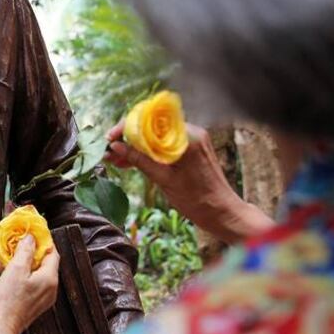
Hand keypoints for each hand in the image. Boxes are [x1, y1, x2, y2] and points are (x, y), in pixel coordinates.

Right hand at [0, 235, 59, 333]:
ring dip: (22, 263)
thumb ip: (25, 251)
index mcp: (50, 278)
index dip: (43, 241)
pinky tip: (5, 271)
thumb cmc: (8, 299)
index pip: (52, 253)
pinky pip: (30, 283)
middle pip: (44, 263)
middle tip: (17, 243)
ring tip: (7, 257)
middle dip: (29, 251)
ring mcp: (43, 298)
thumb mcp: (15, 269)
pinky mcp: (33, 304)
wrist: (1, 327)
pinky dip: (20, 275)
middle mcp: (50, 288)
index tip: (32, 232)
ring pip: (35, 273)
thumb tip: (31, 237)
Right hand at [103, 122, 274, 242]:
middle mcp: (191, 132)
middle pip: (152, 126)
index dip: (126, 127)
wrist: (223, 212)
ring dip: (136, 146)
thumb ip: (139, 160)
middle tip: (110, 152)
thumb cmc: (197, 199)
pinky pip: (164, 144)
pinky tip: (131, 162)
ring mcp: (191, 140)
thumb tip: (116, 147)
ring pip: (156, 136)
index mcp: (186, 136)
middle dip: (129, 138)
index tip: (110, 139)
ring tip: (116, 159)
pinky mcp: (191, 149)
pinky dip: (149, 152)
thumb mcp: (163, 179)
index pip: (150, 121)